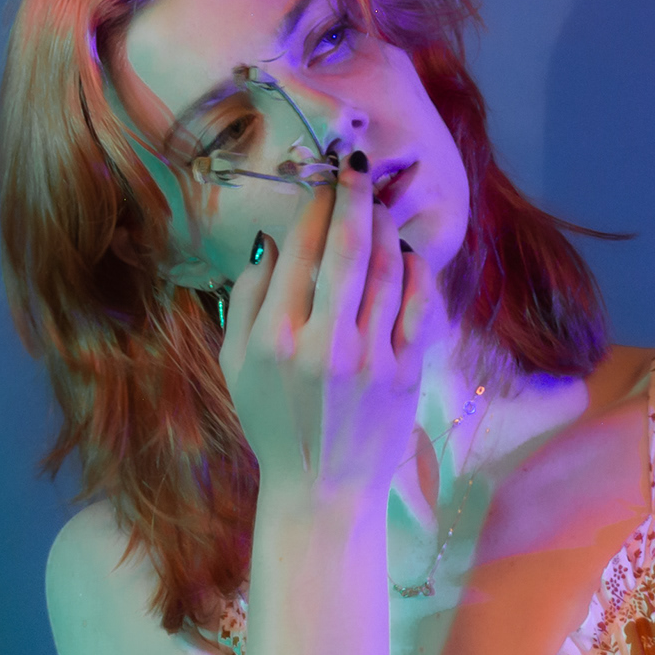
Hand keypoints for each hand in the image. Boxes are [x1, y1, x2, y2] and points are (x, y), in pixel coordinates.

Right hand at [215, 140, 436, 513]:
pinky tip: (406, 255)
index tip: (323, 177)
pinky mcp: (405, 375)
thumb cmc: (273, 422)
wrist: (321, 490)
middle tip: (358, 164)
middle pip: (348, 249)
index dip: (316, 204)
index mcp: (274, 338)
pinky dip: (415, 272)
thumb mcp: (236, 365)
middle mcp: (323, 345)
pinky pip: (419, 307)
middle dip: (354, 196)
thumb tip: (274, 240)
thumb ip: (247, 298)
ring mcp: (370, 360)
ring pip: (387, 271)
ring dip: (385, 228)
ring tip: (379, 208)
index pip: (302, 249)